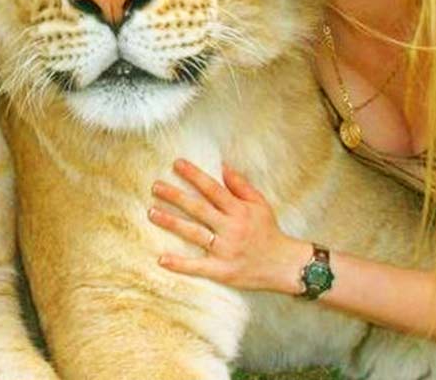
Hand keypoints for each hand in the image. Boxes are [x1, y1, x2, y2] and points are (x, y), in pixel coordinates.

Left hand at [149, 159, 309, 293]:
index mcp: (239, 210)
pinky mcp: (222, 270)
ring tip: (152, 213)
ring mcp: (225, 250)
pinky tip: (162, 259)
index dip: (194, 175)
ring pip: (194, 233)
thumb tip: (223, 166)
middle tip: (155, 186)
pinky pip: (198, 266)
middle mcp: (231, 228)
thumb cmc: (268, 231)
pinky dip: (180, 264)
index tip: (177, 164)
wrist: (283, 264)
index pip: (212, 189)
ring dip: (171, 223)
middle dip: (175, 196)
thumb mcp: (260, 203)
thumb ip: (241, 185)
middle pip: (198, 209)